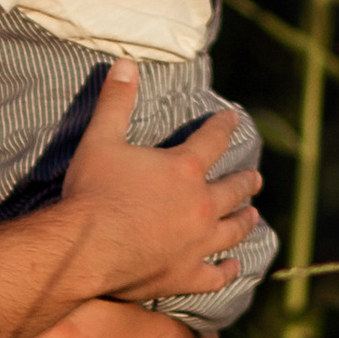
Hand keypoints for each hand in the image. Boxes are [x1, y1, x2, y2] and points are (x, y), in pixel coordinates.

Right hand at [59, 65, 263, 302]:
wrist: (83, 249)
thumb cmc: (91, 192)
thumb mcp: (100, 140)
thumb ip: (116, 102)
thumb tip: (125, 62)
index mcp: (184, 168)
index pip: (213, 139)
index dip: (224, 126)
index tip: (234, 119)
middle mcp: (200, 205)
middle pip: (233, 189)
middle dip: (246, 181)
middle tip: (255, 178)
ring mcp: (197, 243)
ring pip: (233, 230)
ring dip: (245, 220)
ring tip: (252, 215)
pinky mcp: (185, 274)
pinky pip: (215, 274)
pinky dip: (227, 270)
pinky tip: (234, 267)